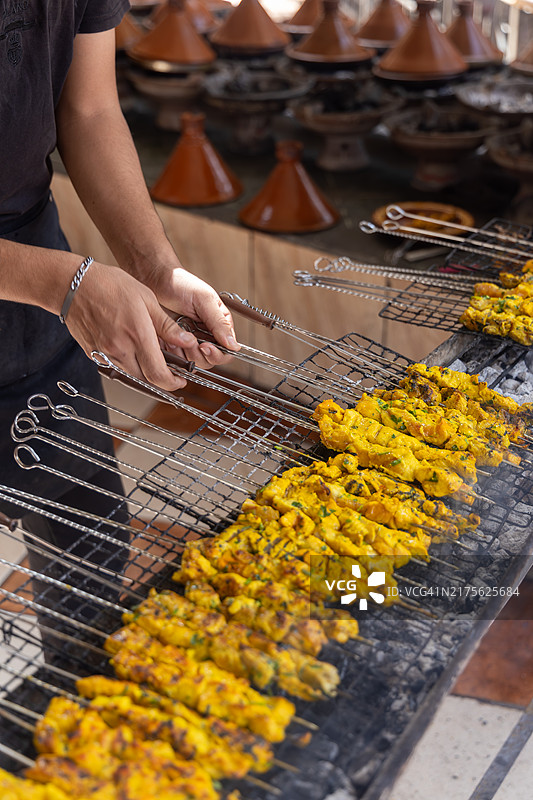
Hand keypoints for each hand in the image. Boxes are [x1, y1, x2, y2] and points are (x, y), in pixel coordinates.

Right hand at [65, 262, 200, 390]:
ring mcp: (104, 354)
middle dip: (161, 378)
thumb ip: (167, 326)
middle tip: (169, 368)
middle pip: (146, 380)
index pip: (158, 375)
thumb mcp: (147, 299)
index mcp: (137, 335)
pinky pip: (115, 366)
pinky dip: (127, 363)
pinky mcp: (93, 355)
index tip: (180, 380)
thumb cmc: (110, 286)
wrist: (74, 285)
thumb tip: (187, 341)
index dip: (173, 383)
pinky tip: (129, 346)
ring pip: (131, 374)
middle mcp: (120, 349)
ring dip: (144, 370)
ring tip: (149, 352)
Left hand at [150, 267, 240, 369]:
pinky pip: (178, 359)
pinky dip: (173, 354)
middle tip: (189, 341)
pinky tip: (168, 340)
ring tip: (176, 338)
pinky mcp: (176, 345)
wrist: (156, 280)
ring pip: (195, 362)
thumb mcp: (204, 300)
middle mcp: (207, 335)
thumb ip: (219, 323)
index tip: (205, 346)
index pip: (227, 351)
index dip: (218, 354)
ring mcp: (191, 341)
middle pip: (212, 360)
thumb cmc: (181, 284)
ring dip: (185, 354)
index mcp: (220, 325)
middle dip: (199, 354)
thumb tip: (233, 345)